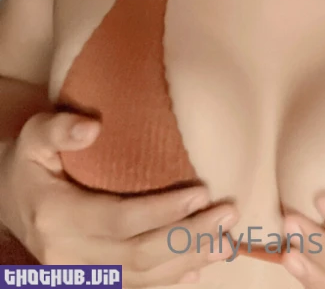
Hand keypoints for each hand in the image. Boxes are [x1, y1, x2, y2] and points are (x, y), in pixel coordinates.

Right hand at [0, 111, 238, 284]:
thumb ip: (60, 128)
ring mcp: (80, 275)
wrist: (9, 200)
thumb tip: (93, 126)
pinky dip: (170, 280)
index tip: (201, 192)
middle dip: (187, 237)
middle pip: (138, 254)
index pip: (119, 220)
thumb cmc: (30, 162)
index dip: (162, 211)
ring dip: (188, 261)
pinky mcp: (92, 281)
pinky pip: (135, 287)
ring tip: (226, 242)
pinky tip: (199, 267)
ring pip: (142, 277)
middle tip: (227, 214)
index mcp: (58, 217)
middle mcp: (69, 256)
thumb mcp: (35, 136)